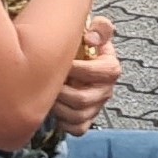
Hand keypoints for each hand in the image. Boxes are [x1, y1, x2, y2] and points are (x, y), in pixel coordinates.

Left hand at [51, 19, 122, 136]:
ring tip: (47, 95)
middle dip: (61, 92)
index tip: (60, 62)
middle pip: (83, 99)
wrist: (80, 63)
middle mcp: (106, 90)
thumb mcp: (95, 31)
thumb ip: (100, 28)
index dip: (76, 69)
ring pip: (77, 116)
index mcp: (111, 68)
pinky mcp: (88, 120)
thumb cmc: (84, 47)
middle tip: (47, 83)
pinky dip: (64, 122)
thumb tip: (91, 39)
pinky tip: (56, 110)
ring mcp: (97, 107)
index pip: (96, 72)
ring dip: (58, 107)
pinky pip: (77, 129)